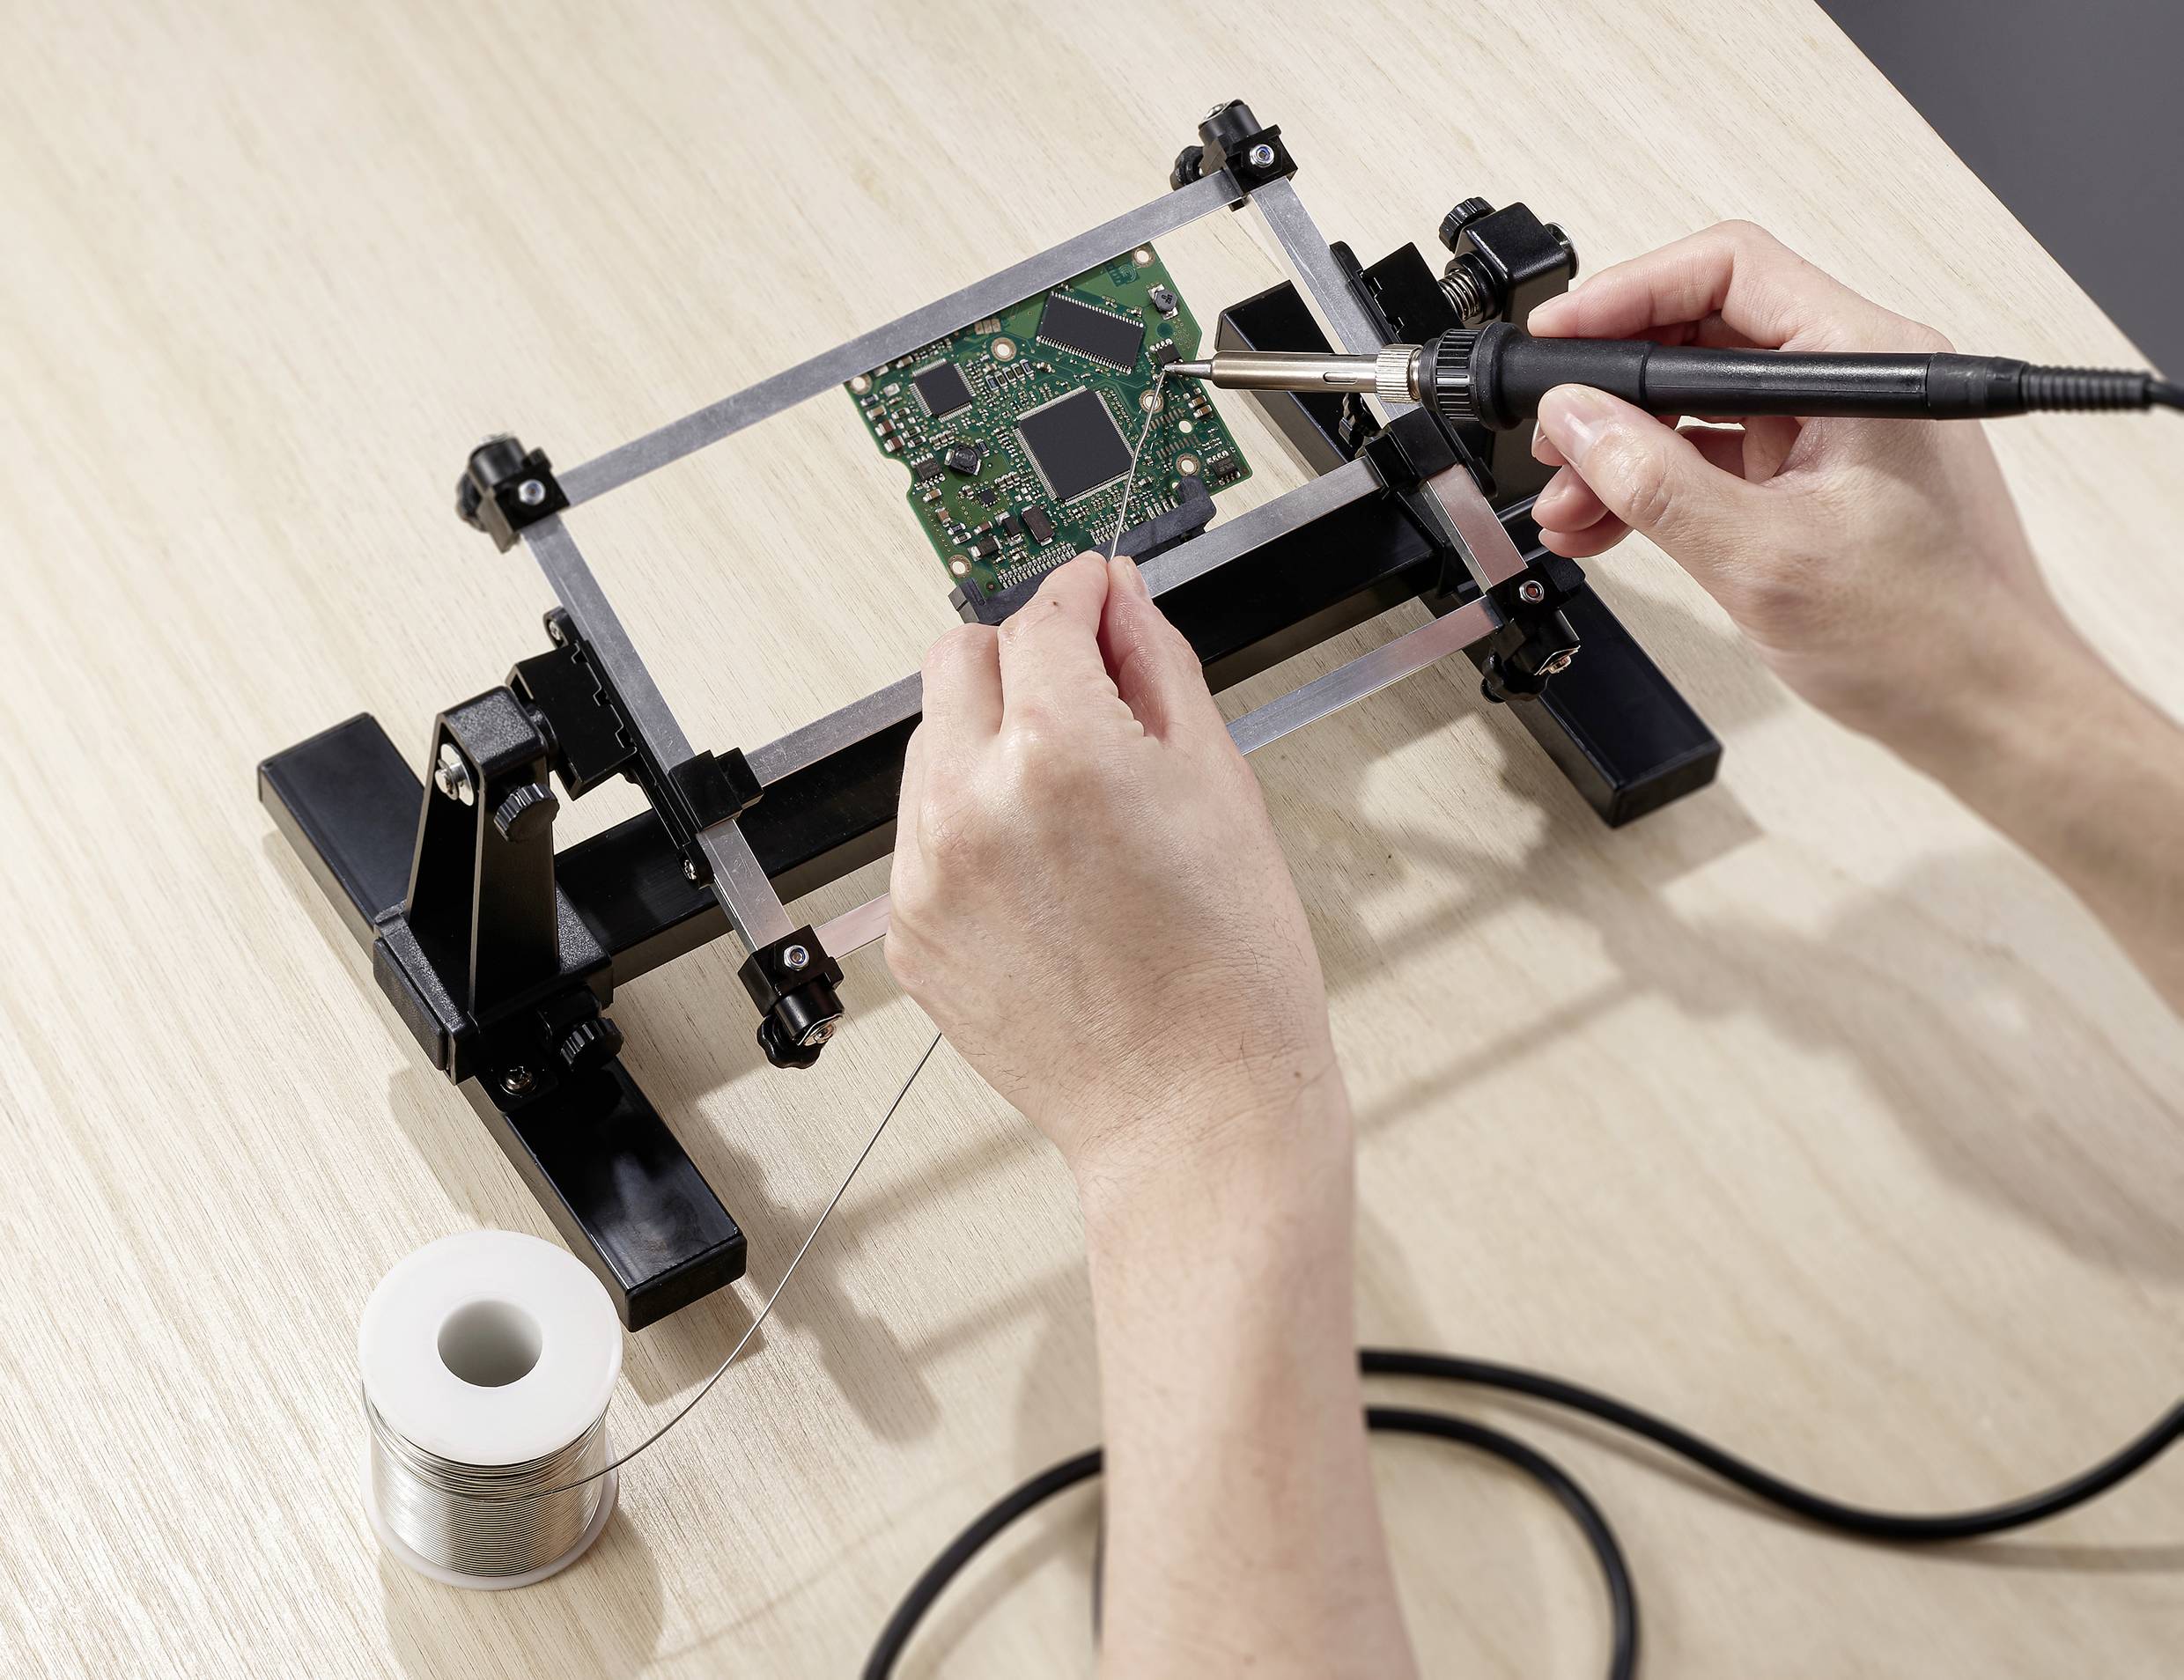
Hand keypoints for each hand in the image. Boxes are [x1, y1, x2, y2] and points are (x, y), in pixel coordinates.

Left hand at [886, 553, 1343, 1174]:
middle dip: (1022, 659)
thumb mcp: (1219, 784)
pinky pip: (921, 833)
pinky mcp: (909, 931)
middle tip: (1086, 696)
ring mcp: (926, 873)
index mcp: (1058, 752)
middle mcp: (970, 804)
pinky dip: (970, 825)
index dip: (1079, 595)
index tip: (1094, 595)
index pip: (1042, 618)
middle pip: (958, 660)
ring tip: (1074, 808)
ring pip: (930, 743)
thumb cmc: (1229, 972)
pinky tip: (1044, 872)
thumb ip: (1156, 666)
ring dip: (988, 740)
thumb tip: (1120, 601)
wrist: (1194, 1109)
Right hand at [1524, 221, 2099, 758]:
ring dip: (1624, 449)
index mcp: (1864, 363)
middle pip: (1703, 334)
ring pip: (1700, 402)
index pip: (1727, 273)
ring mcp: (1835, 428)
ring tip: (1569, 504)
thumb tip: (1577, 420)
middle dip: (1613, 390)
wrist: (1986, 711)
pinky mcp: (1818, 476)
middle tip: (1553, 438)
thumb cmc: (1927, 639)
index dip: (1628, 294)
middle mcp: (1854, 379)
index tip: (1559, 337)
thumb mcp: (1762, 560)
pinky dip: (1657, 486)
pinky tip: (1606, 524)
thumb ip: (1656, 483)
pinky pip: (1717, 456)